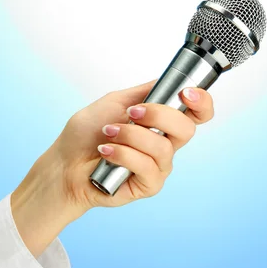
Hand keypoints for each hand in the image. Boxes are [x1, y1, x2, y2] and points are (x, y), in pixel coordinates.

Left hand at [10, 80, 214, 255]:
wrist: (65, 163)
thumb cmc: (86, 134)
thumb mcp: (115, 101)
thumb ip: (145, 92)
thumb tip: (169, 81)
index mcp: (162, 122)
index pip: (198, 114)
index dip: (202, 103)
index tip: (187, 93)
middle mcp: (165, 143)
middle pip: (186, 129)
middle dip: (158, 115)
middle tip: (131, 113)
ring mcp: (158, 166)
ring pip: (162, 148)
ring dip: (131, 136)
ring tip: (108, 134)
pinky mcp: (148, 185)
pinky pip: (146, 167)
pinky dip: (123, 155)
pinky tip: (106, 153)